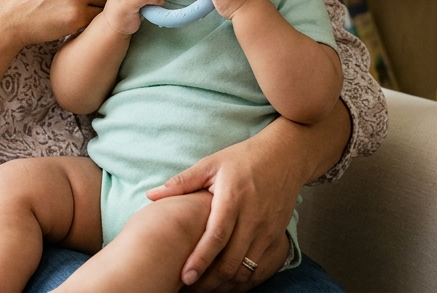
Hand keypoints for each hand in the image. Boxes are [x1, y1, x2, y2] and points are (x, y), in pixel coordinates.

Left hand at [146, 135, 304, 292]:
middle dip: (209, 280)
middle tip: (188, 289)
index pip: (216, 236)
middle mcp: (252, 217)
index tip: (185, 277)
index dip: (200, 259)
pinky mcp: (278, 236)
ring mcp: (268, 229)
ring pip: (246, 268)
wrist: (285, 156)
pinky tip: (226, 281)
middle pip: (231, 260)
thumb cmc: (243, 159)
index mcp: (233, 199)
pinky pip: (260, 267)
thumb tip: (151, 195)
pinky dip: (243, 279)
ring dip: (224, 283)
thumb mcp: (211, 164)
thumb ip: (182, 182)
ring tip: (204, 288)